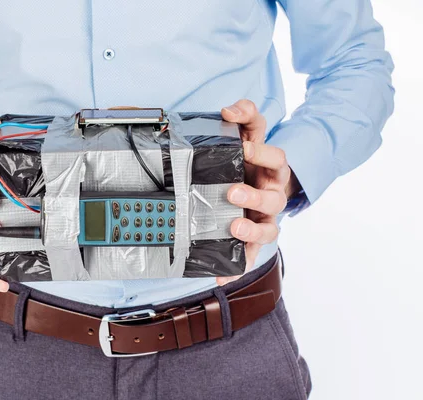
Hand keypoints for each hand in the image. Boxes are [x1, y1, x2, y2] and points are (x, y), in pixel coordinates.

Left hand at [217, 100, 297, 284]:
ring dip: (252, 232)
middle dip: (254, 196)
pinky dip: (237, 267)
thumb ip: (243, 117)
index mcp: (271, 168)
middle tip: (232, 191)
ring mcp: (263, 218)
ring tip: (234, 229)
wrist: (255, 182)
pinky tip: (222, 277)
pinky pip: (250, 255)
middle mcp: (272, 194)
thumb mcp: (247, 135)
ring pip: (269, 230)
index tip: (245, 147)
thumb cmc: (248, 162)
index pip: (276, 157)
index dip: (263, 152)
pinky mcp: (254, 238)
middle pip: (273, 198)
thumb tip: (230, 109)